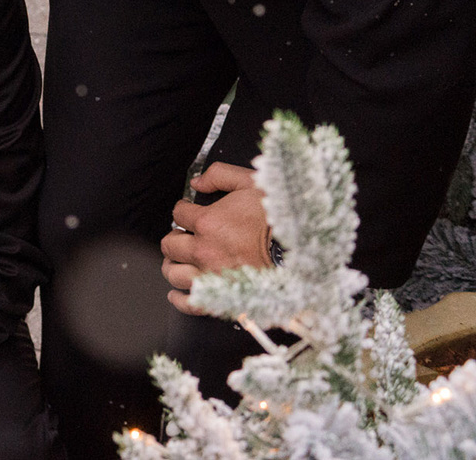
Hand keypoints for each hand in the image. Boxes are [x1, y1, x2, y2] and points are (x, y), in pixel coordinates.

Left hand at [160, 162, 270, 313]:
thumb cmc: (282, 218)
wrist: (307, 250)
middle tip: (187, 237)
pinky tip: (178, 292)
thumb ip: (219, 175)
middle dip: (176, 238)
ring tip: (182, 261)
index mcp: (208, 222)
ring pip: (174, 273)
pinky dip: (181, 299)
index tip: (191, 213)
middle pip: (171, 245)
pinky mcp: (222, 297)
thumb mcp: (251, 182)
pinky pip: (191, 303)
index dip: (184, 210)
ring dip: (174, 265)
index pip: (178, 214)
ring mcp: (212, 276)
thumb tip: (197, 182)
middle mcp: (205, 251)